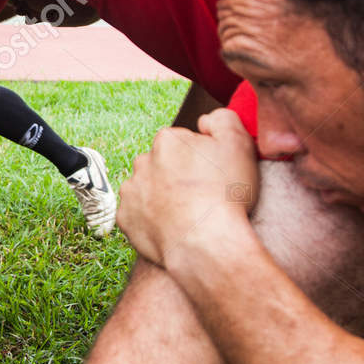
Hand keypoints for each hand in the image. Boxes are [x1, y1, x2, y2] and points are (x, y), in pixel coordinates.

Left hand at [117, 110, 258, 267]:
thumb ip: (223, 120)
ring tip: (186, 215)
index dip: (200, 160)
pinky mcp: (125, 218)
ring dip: (162, 197)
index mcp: (167, 140)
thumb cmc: (225, 194)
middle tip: (201, 196)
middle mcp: (142, 161)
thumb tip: (205, 120)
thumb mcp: (239, 144)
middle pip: (162, 165)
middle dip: (177, 176)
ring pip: (147, 189)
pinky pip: (137, 215)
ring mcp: (131, 191)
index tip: (212, 177)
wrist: (205, 243)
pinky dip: (150, 220)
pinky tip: (172, 229)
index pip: (182, 144)